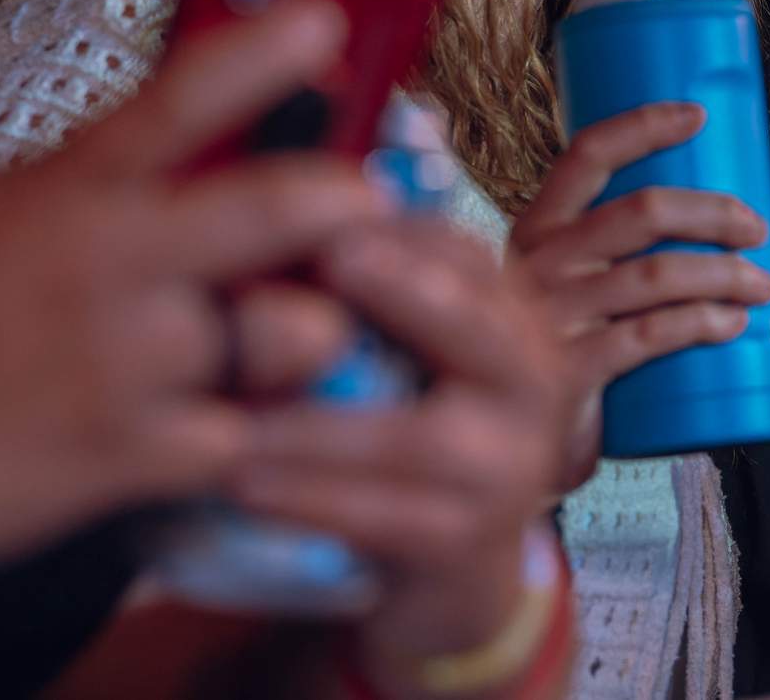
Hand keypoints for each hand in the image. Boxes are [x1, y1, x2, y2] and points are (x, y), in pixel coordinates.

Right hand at [0, 0, 390, 616]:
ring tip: (308, 323)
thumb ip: (18, 162)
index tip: (326, 19)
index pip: (179, 102)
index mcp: (59, 195)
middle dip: (343, 198)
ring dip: (312, 329)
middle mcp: (110, 272)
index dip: (262, 53)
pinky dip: (255, 429)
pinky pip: (245, 438)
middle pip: (273, 212)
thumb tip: (67, 116)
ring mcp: (128, 371)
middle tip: (368, 194)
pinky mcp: (130, 462)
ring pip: (289, 338)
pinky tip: (242, 418)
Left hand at [231, 216, 572, 695]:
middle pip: (478, 328)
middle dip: (408, 289)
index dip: (405, 232)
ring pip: (414, 439)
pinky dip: (307, 498)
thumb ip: (384, 294)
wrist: (457, 565)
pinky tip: (240, 480)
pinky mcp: (464, 544)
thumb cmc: (419, 429)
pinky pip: (381, 518)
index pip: (470, 259)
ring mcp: (509, 471)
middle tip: (333, 257)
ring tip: (236, 411)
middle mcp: (533, 387)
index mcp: (517, 323)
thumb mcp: (421, 353)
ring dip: (318, 424)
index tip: (332, 204)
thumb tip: (295, 218)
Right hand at [509, 101, 769, 489]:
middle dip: (713, 213)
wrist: (505, 441)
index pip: (587, 156)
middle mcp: (538, 263)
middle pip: (642, 211)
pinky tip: (732, 324)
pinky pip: (649, 335)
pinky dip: (701, 324)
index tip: (697, 114)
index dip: (644, 126)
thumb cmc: (555, 348)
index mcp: (535, 228)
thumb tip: (709, 222)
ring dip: (725, 274)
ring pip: (658, 275)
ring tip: (761, 284)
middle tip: (757, 228)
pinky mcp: (571, 371)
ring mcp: (553, 317)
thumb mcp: (563, 285)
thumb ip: (608, 253)